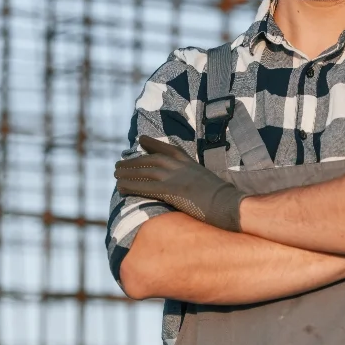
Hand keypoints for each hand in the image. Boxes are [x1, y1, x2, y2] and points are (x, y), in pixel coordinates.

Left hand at [115, 136, 245, 231]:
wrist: (229, 203)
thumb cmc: (222, 198)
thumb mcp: (206, 181)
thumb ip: (193, 178)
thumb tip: (186, 184)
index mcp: (190, 162)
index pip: (168, 148)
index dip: (152, 144)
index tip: (141, 140)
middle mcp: (181, 165)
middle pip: (151, 159)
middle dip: (134, 162)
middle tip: (119, 164)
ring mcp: (175, 176)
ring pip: (145, 171)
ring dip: (128, 173)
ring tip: (116, 175)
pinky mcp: (171, 190)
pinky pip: (145, 187)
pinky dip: (131, 186)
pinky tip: (121, 189)